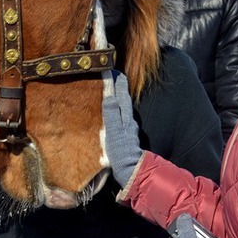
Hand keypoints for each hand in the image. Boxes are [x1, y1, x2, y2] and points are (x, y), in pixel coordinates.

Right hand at [101, 72, 142, 187]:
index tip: (112, 69)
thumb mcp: (113, 131)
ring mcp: (127, 127)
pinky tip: (109, 111)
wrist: (130, 169)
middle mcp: (128, 119)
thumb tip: (110, 94)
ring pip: (122, 106)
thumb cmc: (120, 150)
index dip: (118, 81)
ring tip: (108, 89)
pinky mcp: (124, 135)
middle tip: (111, 74)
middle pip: (123, 98)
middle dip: (118, 86)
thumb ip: (111, 113)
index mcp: (126, 116)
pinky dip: (115, 108)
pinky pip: (119, 116)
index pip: (122, 93)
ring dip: (116, 96)